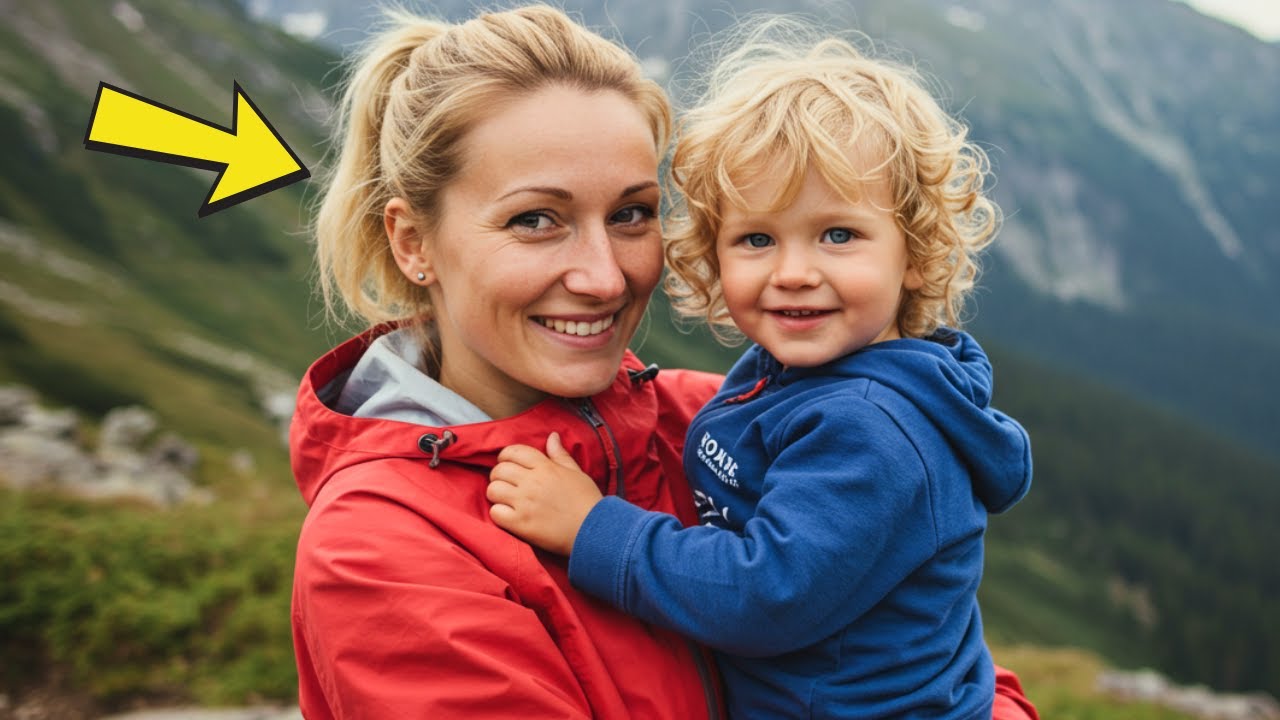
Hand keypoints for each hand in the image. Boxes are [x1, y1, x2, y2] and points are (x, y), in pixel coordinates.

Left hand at [487, 432, 603, 555]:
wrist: (595, 531)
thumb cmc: (588, 501)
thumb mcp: (576, 473)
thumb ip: (560, 455)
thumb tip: (552, 436)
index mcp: (546, 467)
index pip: (513, 452)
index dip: (506, 457)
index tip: (508, 465)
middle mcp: (533, 482)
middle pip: (499, 470)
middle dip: (499, 476)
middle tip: (506, 485)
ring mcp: (525, 503)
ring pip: (493, 490)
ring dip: (496, 495)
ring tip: (505, 501)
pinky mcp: (521, 524)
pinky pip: (495, 513)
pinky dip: (499, 514)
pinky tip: (509, 516)